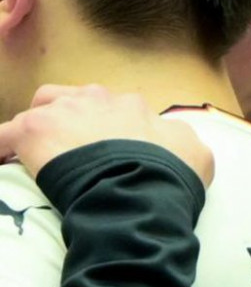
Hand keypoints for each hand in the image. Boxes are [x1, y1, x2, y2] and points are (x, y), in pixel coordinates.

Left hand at [0, 85, 213, 185]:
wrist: (143, 188)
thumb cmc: (170, 176)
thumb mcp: (196, 154)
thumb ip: (181, 140)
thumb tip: (176, 140)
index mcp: (134, 106)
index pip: (113, 108)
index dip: (108, 129)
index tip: (109, 150)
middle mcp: (99, 98)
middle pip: (75, 100)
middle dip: (72, 119)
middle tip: (74, 149)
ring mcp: (64, 111)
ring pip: (41, 109)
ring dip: (41, 128)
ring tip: (40, 152)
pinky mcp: (34, 130)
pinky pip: (7, 135)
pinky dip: (3, 146)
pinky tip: (4, 160)